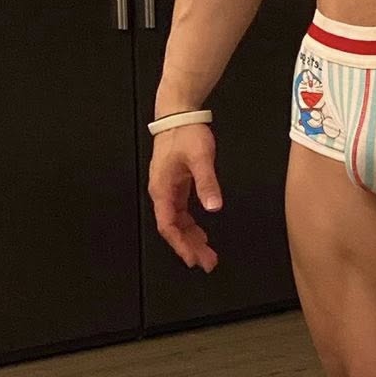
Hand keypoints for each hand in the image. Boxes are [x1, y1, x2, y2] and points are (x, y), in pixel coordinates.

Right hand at [148, 123, 222, 272]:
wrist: (178, 114)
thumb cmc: (185, 133)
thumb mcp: (200, 157)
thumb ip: (207, 182)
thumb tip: (213, 205)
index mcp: (162, 189)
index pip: (168, 225)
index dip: (180, 244)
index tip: (193, 258)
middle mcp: (162, 192)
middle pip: (173, 228)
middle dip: (189, 247)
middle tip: (206, 262)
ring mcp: (168, 189)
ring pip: (177, 222)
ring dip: (191, 238)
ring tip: (207, 253)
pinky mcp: (175, 185)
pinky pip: (181, 212)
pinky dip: (191, 225)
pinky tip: (202, 233)